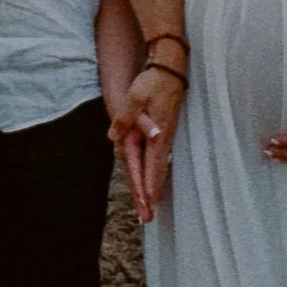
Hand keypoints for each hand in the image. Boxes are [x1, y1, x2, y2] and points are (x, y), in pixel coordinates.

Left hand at [110, 64, 183, 222]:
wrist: (171, 68)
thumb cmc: (154, 81)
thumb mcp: (136, 96)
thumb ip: (126, 118)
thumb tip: (114, 137)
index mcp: (156, 135)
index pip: (151, 166)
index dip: (148, 187)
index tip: (147, 205)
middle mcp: (162, 139)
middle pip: (155, 174)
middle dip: (150, 196)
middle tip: (147, 218)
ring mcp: (164, 137)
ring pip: (157, 168)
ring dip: (153, 188)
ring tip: (150, 207)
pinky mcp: (164, 133)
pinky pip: (158, 160)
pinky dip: (155, 175)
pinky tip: (154, 181)